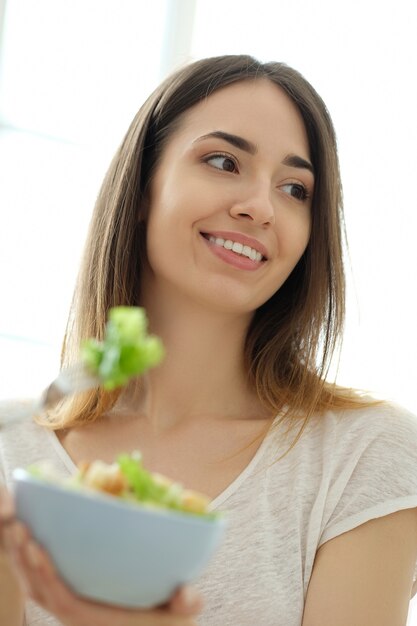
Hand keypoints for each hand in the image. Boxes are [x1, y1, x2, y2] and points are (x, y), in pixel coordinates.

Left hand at [0, 486, 202, 625]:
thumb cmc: (168, 618)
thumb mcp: (181, 614)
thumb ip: (188, 605)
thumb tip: (187, 595)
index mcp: (97, 621)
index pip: (63, 602)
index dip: (46, 577)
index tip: (36, 549)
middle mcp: (79, 617)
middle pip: (41, 591)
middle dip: (24, 560)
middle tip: (16, 525)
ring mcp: (73, 607)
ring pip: (37, 586)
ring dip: (22, 558)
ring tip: (15, 524)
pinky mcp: (73, 596)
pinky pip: (44, 582)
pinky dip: (31, 561)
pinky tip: (28, 537)